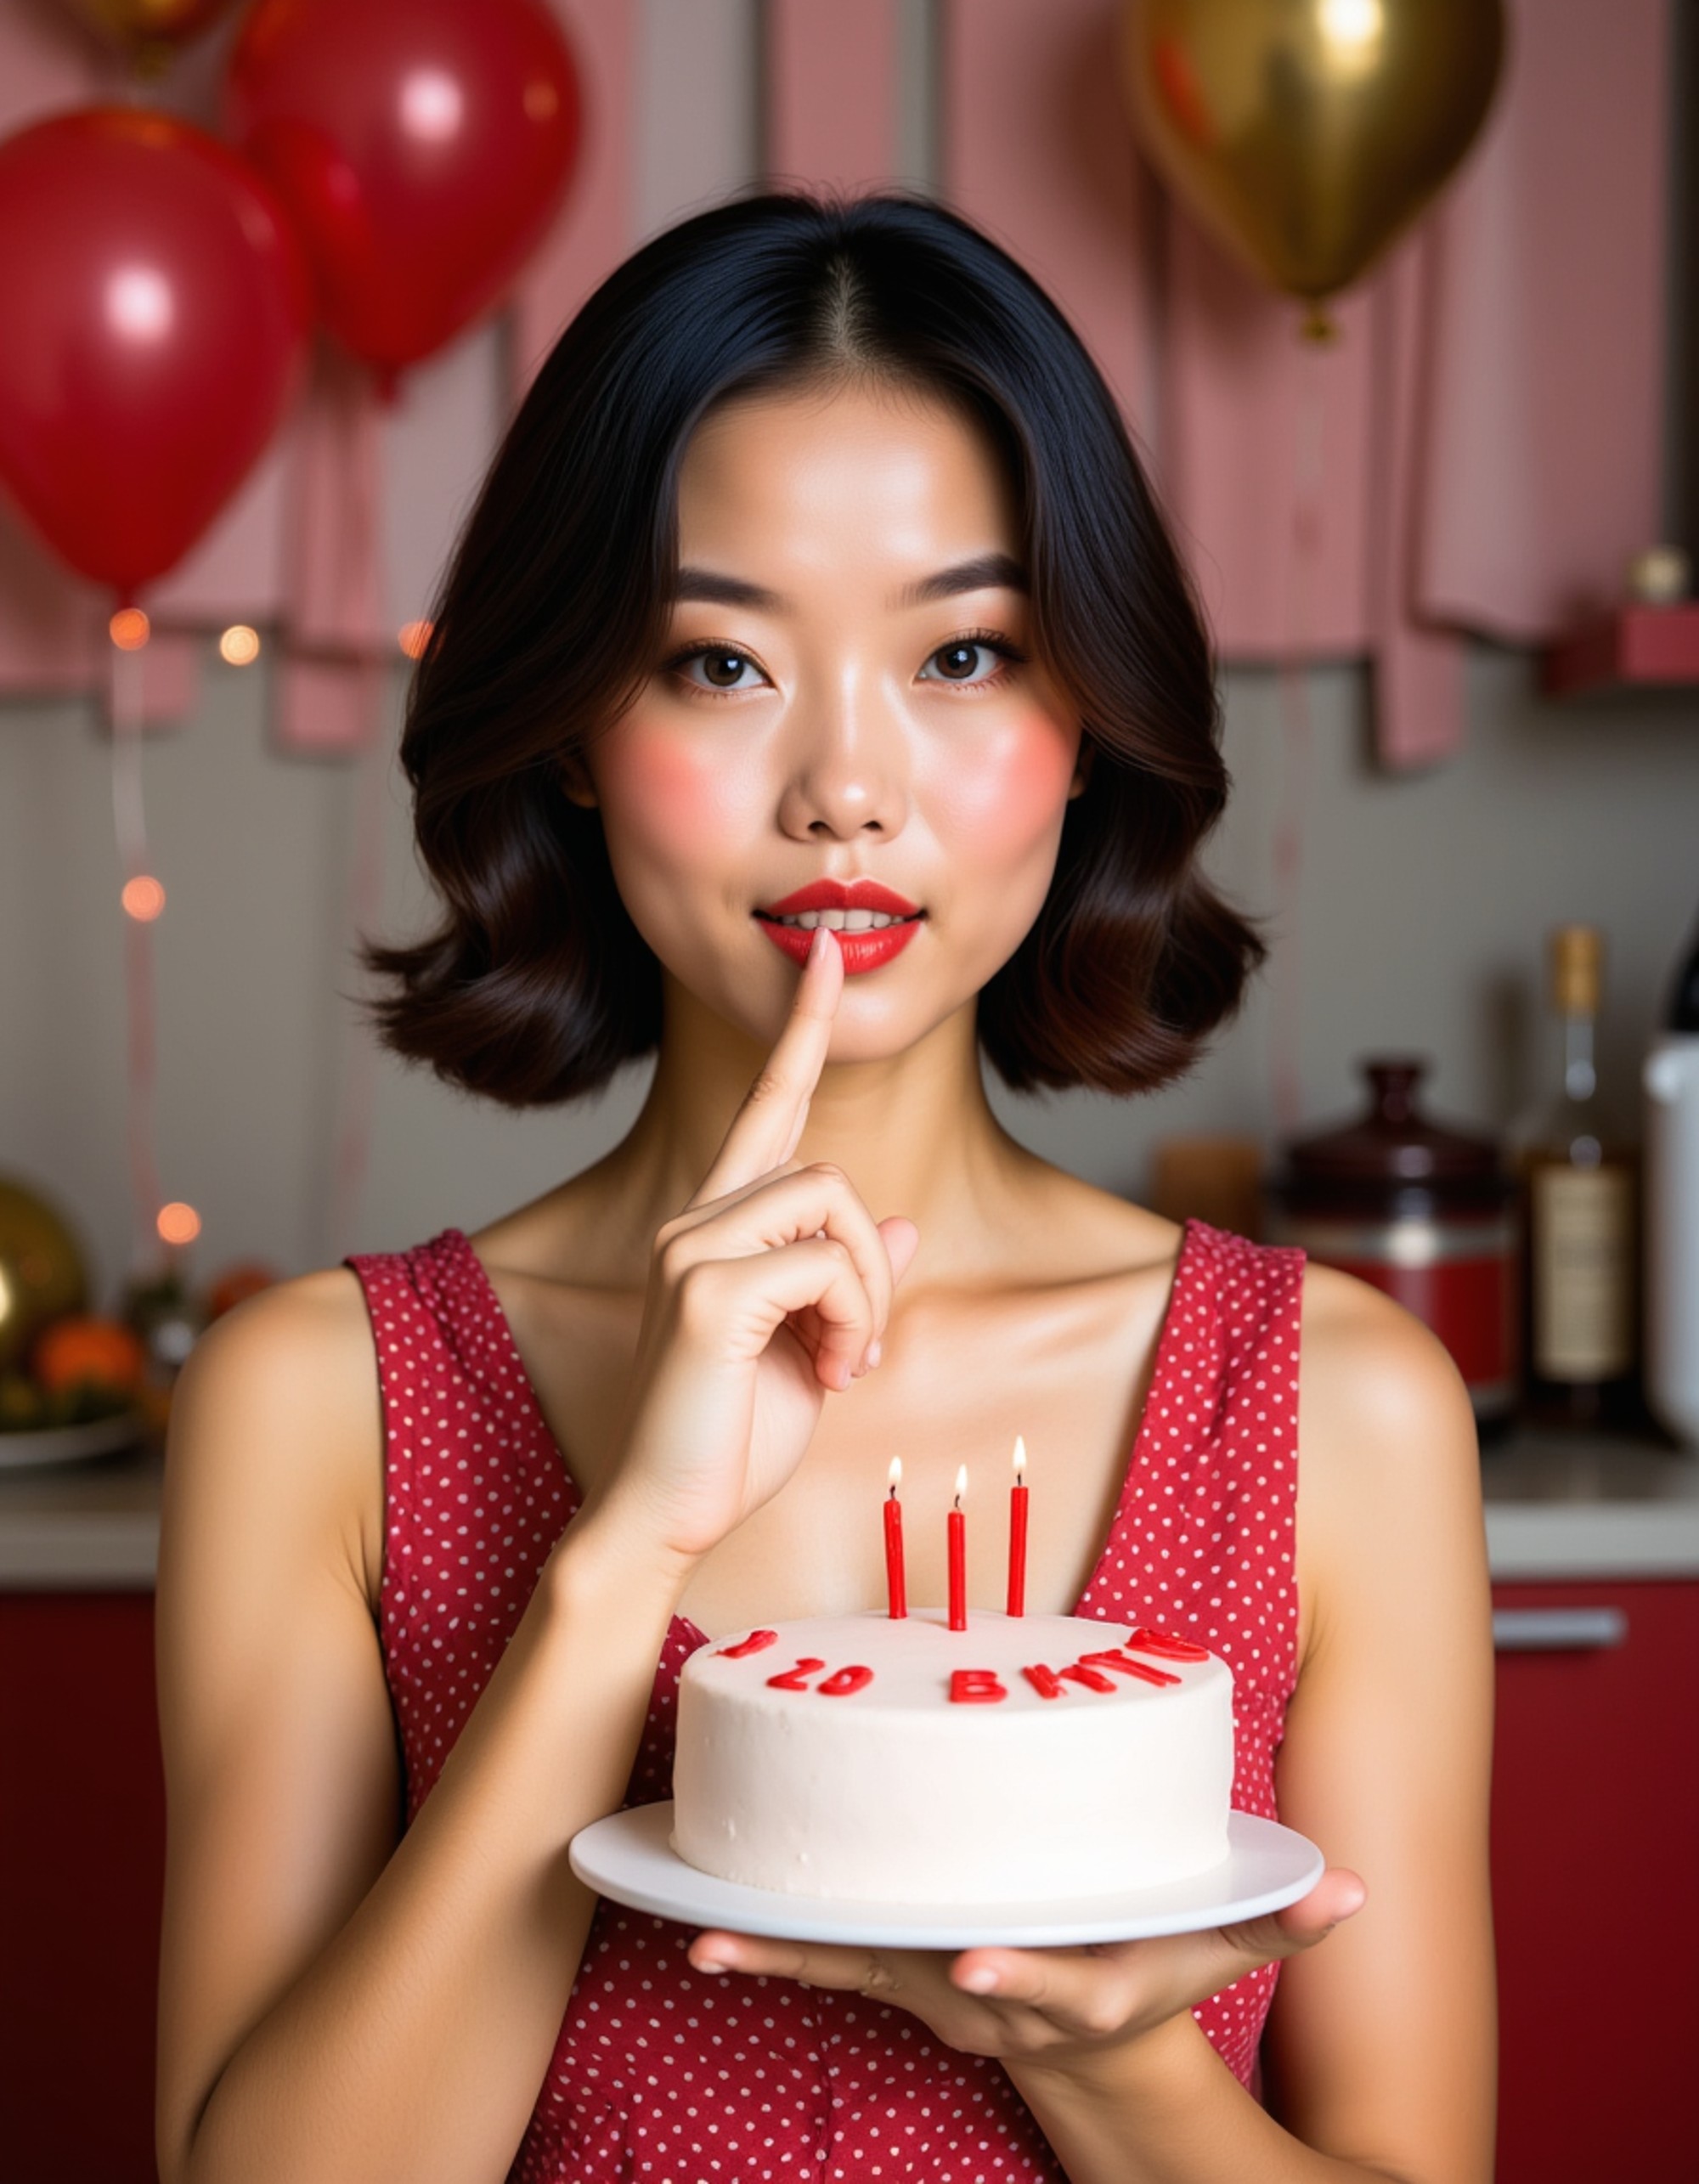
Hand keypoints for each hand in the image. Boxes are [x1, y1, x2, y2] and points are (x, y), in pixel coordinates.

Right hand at [592, 927, 918, 1564]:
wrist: (665, 1517)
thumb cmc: (732, 1439)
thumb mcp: (816, 1349)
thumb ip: (850, 1279)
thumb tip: (899, 1219)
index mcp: (714, 1225)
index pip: (767, 1105)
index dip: (802, 1028)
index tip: (830, 954)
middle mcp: (692, 1219)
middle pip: (827, 1171)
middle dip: (872, 1264)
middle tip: (861, 1351)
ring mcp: (689, 1246)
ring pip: (833, 1205)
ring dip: (868, 1295)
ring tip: (844, 1363)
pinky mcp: (703, 1288)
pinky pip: (827, 1262)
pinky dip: (855, 1319)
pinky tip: (832, 1374)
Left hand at [684, 1869, 1365, 2079]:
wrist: (1094, 2052)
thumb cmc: (1154, 1976)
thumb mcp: (1222, 1949)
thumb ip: (1280, 1917)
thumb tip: (1352, 1890)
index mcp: (1075, 1985)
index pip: (1053, 1984)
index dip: (1020, 1975)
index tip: (977, 1959)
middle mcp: (992, 1997)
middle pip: (911, 1981)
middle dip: (839, 1962)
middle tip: (743, 1942)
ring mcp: (936, 1992)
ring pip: (849, 1971)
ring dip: (774, 1954)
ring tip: (697, 1936)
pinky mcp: (903, 1974)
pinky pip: (830, 1958)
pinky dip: (770, 1943)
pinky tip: (701, 1922)